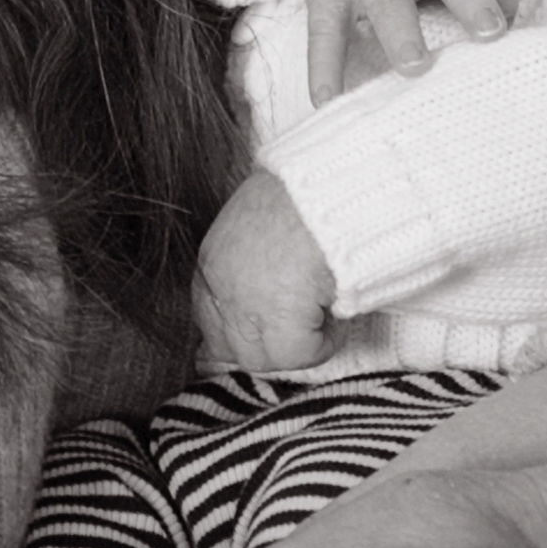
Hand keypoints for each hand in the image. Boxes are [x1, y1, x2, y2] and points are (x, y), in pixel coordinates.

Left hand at [193, 175, 341, 371]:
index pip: (208, 316)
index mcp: (213, 260)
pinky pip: (302, 354)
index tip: (254, 335)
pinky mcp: (282, 320)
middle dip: (264, 348)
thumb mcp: (259, 219)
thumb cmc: (301, 193)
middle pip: (229, 348)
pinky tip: (338, 315)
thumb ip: (250, 255)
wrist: (325, 189)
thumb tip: (264, 284)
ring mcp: (248, 307)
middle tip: (299, 332)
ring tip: (323, 317)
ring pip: (263, 358)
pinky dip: (326, 342)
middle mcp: (222, 288)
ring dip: (295, 347)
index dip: (233, 331)